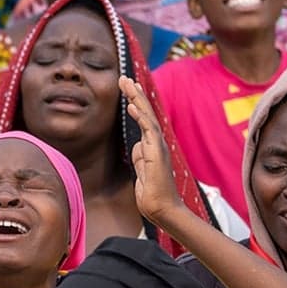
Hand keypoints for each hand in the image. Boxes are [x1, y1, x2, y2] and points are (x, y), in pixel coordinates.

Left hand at [119, 75, 182, 223]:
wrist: (162, 209)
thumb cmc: (152, 193)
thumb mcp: (141, 172)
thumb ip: (140, 157)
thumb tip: (137, 145)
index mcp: (152, 146)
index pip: (143, 119)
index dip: (135, 102)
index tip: (128, 88)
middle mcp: (156, 143)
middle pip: (145, 112)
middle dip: (135, 94)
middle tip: (124, 78)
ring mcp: (157, 147)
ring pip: (147, 116)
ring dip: (136, 99)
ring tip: (127, 82)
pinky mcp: (156, 153)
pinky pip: (148, 130)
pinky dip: (141, 117)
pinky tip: (132, 105)